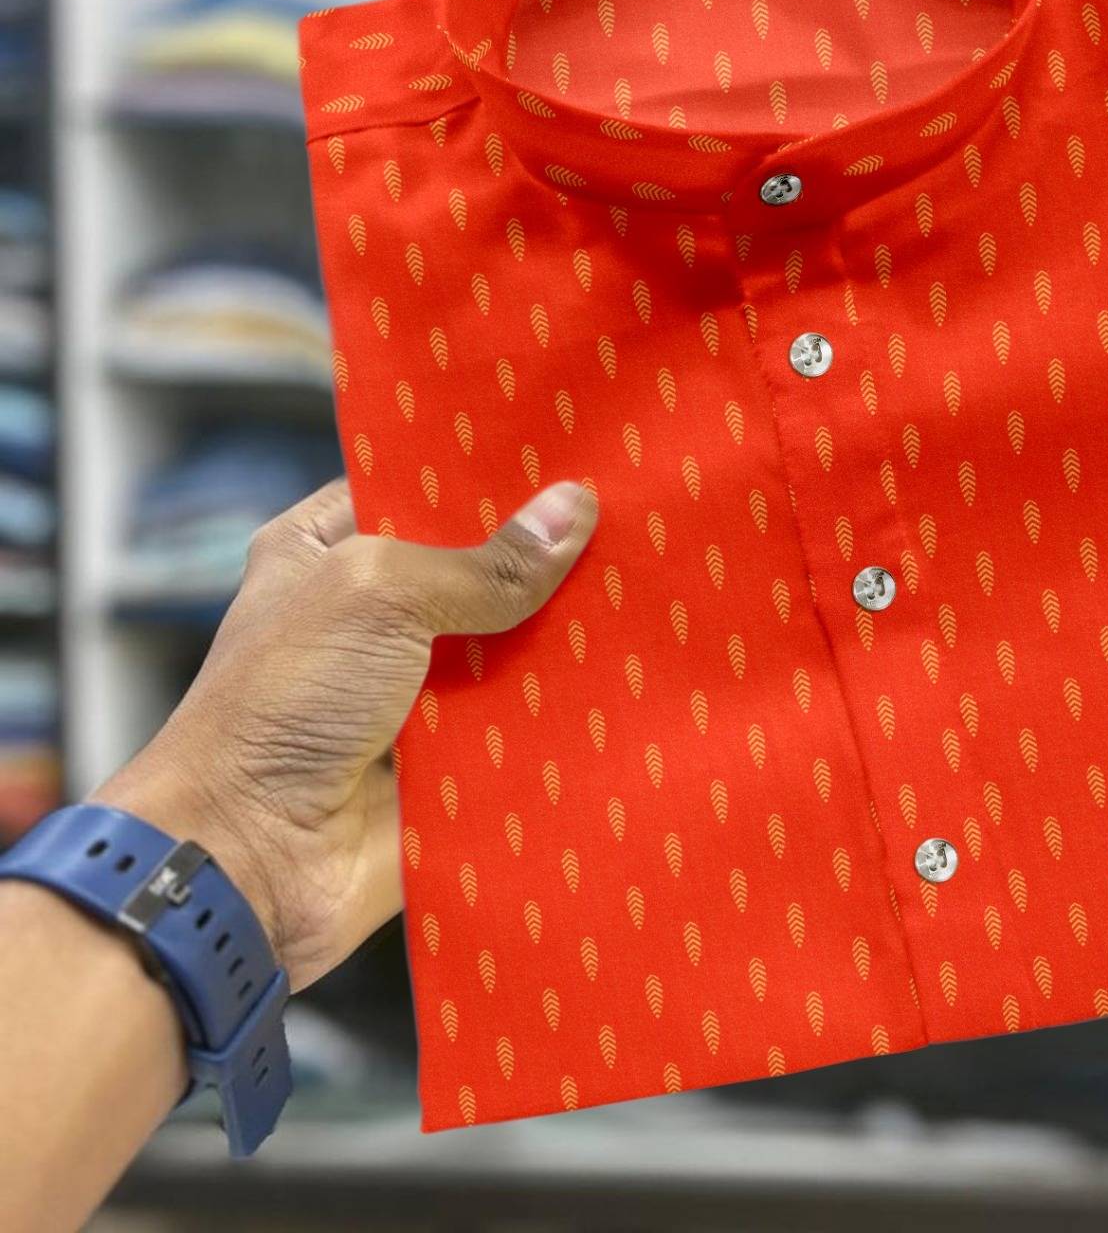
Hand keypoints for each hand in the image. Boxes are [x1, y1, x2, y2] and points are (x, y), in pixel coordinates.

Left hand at [91, 477, 598, 989]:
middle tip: (634, 516)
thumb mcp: (377, 595)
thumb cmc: (284, 702)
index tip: (574, 451)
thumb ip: (483, 562)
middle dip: (546, 552)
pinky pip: (522, 721)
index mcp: (325, 550)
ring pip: (510, 644)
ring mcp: (413, 689)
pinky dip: (568, 706)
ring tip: (652, 585)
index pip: (420, 489)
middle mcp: (370, 613)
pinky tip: (640, 669)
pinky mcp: (450, 759)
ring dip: (567, 630)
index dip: (489, 475)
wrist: (249, 862)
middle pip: (478, 567)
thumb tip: (577, 510)